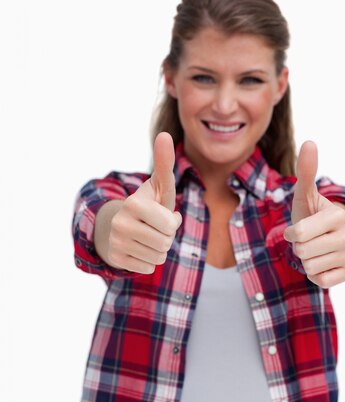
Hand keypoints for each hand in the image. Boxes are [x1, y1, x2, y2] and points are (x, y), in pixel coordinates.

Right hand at [107, 131, 182, 273]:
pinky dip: (148, 261)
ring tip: (148, 238)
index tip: (161, 215)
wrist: (118, 226)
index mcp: (133, 204)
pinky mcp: (115, 259)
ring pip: (158, 257)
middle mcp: (121, 223)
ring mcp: (116, 242)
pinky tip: (139, 249)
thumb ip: (164, 164)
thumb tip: (164, 134)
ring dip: (159, 250)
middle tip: (154, 228)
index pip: (170, 225)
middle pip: (165, 243)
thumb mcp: (158, 186)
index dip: (171, 223)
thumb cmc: (148, 205)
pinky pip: (148, 268)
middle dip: (166, 237)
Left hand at [283, 141, 344, 287]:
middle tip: (307, 240)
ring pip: (310, 267)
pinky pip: (321, 281)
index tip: (297, 229)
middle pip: (302, 252)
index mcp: (337, 216)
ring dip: (306, 260)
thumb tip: (309, 142)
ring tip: (314, 249)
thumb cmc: (311, 215)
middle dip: (298, 247)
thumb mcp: (304, 195)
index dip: (291, 234)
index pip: (299, 235)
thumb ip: (305, 172)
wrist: (325, 236)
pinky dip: (316, 274)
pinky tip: (322, 262)